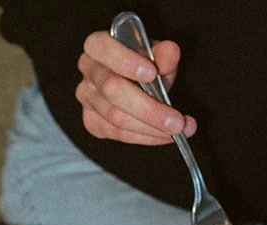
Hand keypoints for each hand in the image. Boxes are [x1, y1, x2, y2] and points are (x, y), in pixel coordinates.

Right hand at [75, 31, 196, 144]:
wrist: (136, 83)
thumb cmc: (145, 64)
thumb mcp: (157, 55)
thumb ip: (163, 54)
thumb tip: (170, 51)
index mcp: (97, 46)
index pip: (103, 49)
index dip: (126, 61)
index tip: (152, 73)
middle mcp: (88, 71)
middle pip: (112, 90)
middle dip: (148, 109)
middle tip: (177, 121)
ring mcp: (87, 98)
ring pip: (116, 118)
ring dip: (152, 128)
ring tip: (179, 129)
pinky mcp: (91, 121)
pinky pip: (118, 134)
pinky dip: (145, 137)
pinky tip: (163, 135)